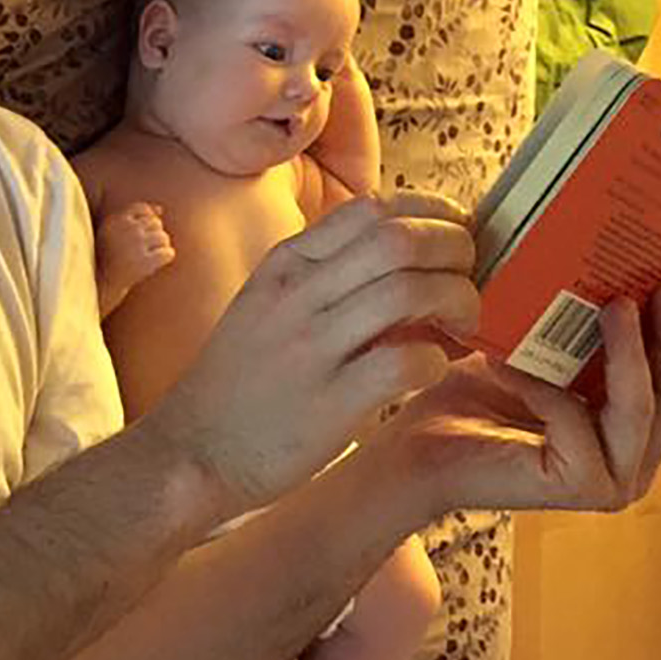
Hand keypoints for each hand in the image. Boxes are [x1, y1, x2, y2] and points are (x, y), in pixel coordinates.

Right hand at [97, 202, 174, 293]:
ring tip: (151, 255)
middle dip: (154, 235)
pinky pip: (168, 253)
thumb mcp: (112, 230)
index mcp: (115, 220)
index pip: (143, 210)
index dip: (147, 221)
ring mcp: (136, 245)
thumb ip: (134, 215)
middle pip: (156, 223)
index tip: (141, 234)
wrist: (100, 283)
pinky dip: (166, 257)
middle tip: (146, 248)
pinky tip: (156, 262)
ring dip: (161, 246)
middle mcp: (126, 229)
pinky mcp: (144, 262)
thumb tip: (161, 210)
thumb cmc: (108, 255)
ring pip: (164, 237)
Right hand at [148, 192, 479, 515]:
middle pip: (400, 238)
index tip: (453, 235)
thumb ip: (324, 277)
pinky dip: (436, 360)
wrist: (191, 452)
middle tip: (469, 278)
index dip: (429, 213)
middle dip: (456, 250)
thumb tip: (403, 260)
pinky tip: (432, 369)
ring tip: (462, 325)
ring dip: (458, 302)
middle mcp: (296, 295)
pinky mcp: (329, 402)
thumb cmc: (239, 383)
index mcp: (284, 265)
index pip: (371, 207)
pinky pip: (406, 362)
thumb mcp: (266, 306)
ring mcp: (310, 347)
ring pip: (411, 291)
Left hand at [378, 286, 660, 518]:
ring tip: (616, 304)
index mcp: (634, 430)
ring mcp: (613, 479)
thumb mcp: (534, 350)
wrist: (413, 446)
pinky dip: (544, 383)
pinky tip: (507, 356)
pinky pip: (576, 419)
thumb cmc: (471, 396)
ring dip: (629, 352)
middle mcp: (636, 460)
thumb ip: (576, 326)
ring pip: (640, 407)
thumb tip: (608, 256)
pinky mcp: (579, 486)